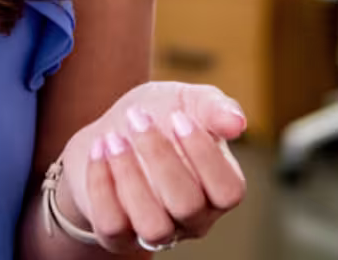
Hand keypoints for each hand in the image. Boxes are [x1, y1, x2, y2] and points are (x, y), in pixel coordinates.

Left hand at [57, 82, 247, 252]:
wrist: (110, 133)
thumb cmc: (157, 117)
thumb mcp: (185, 100)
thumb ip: (213, 107)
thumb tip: (238, 122)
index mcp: (218, 188)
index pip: (229, 191)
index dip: (205, 155)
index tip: (178, 116)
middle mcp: (193, 218)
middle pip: (188, 206)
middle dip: (160, 157)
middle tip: (137, 118)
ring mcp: (157, 232)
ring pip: (153, 226)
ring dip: (130, 176)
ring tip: (114, 138)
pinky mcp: (119, 237)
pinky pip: (113, 225)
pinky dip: (102, 186)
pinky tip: (99, 151)